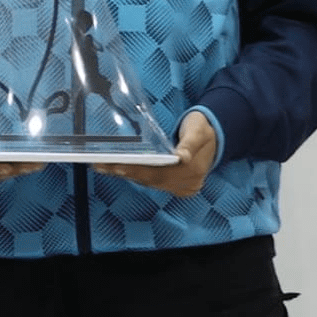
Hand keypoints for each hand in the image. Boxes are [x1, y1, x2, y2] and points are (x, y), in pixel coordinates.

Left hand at [96, 110, 215, 196]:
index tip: (118, 166)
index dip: (137, 170)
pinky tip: (118, 170)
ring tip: (103, 167)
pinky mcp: (177, 186)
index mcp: (193, 170)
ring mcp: (182, 187)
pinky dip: (135, 176)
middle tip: (100, 165)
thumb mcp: (198, 131)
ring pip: (150, 183)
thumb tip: (181, 157)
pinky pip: (152, 182)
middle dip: (125, 173)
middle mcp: (187, 183)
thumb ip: (189, 144)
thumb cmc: (202, 130)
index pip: (159, 173)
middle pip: (151, 180)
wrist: (216, 138)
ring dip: (126, 176)